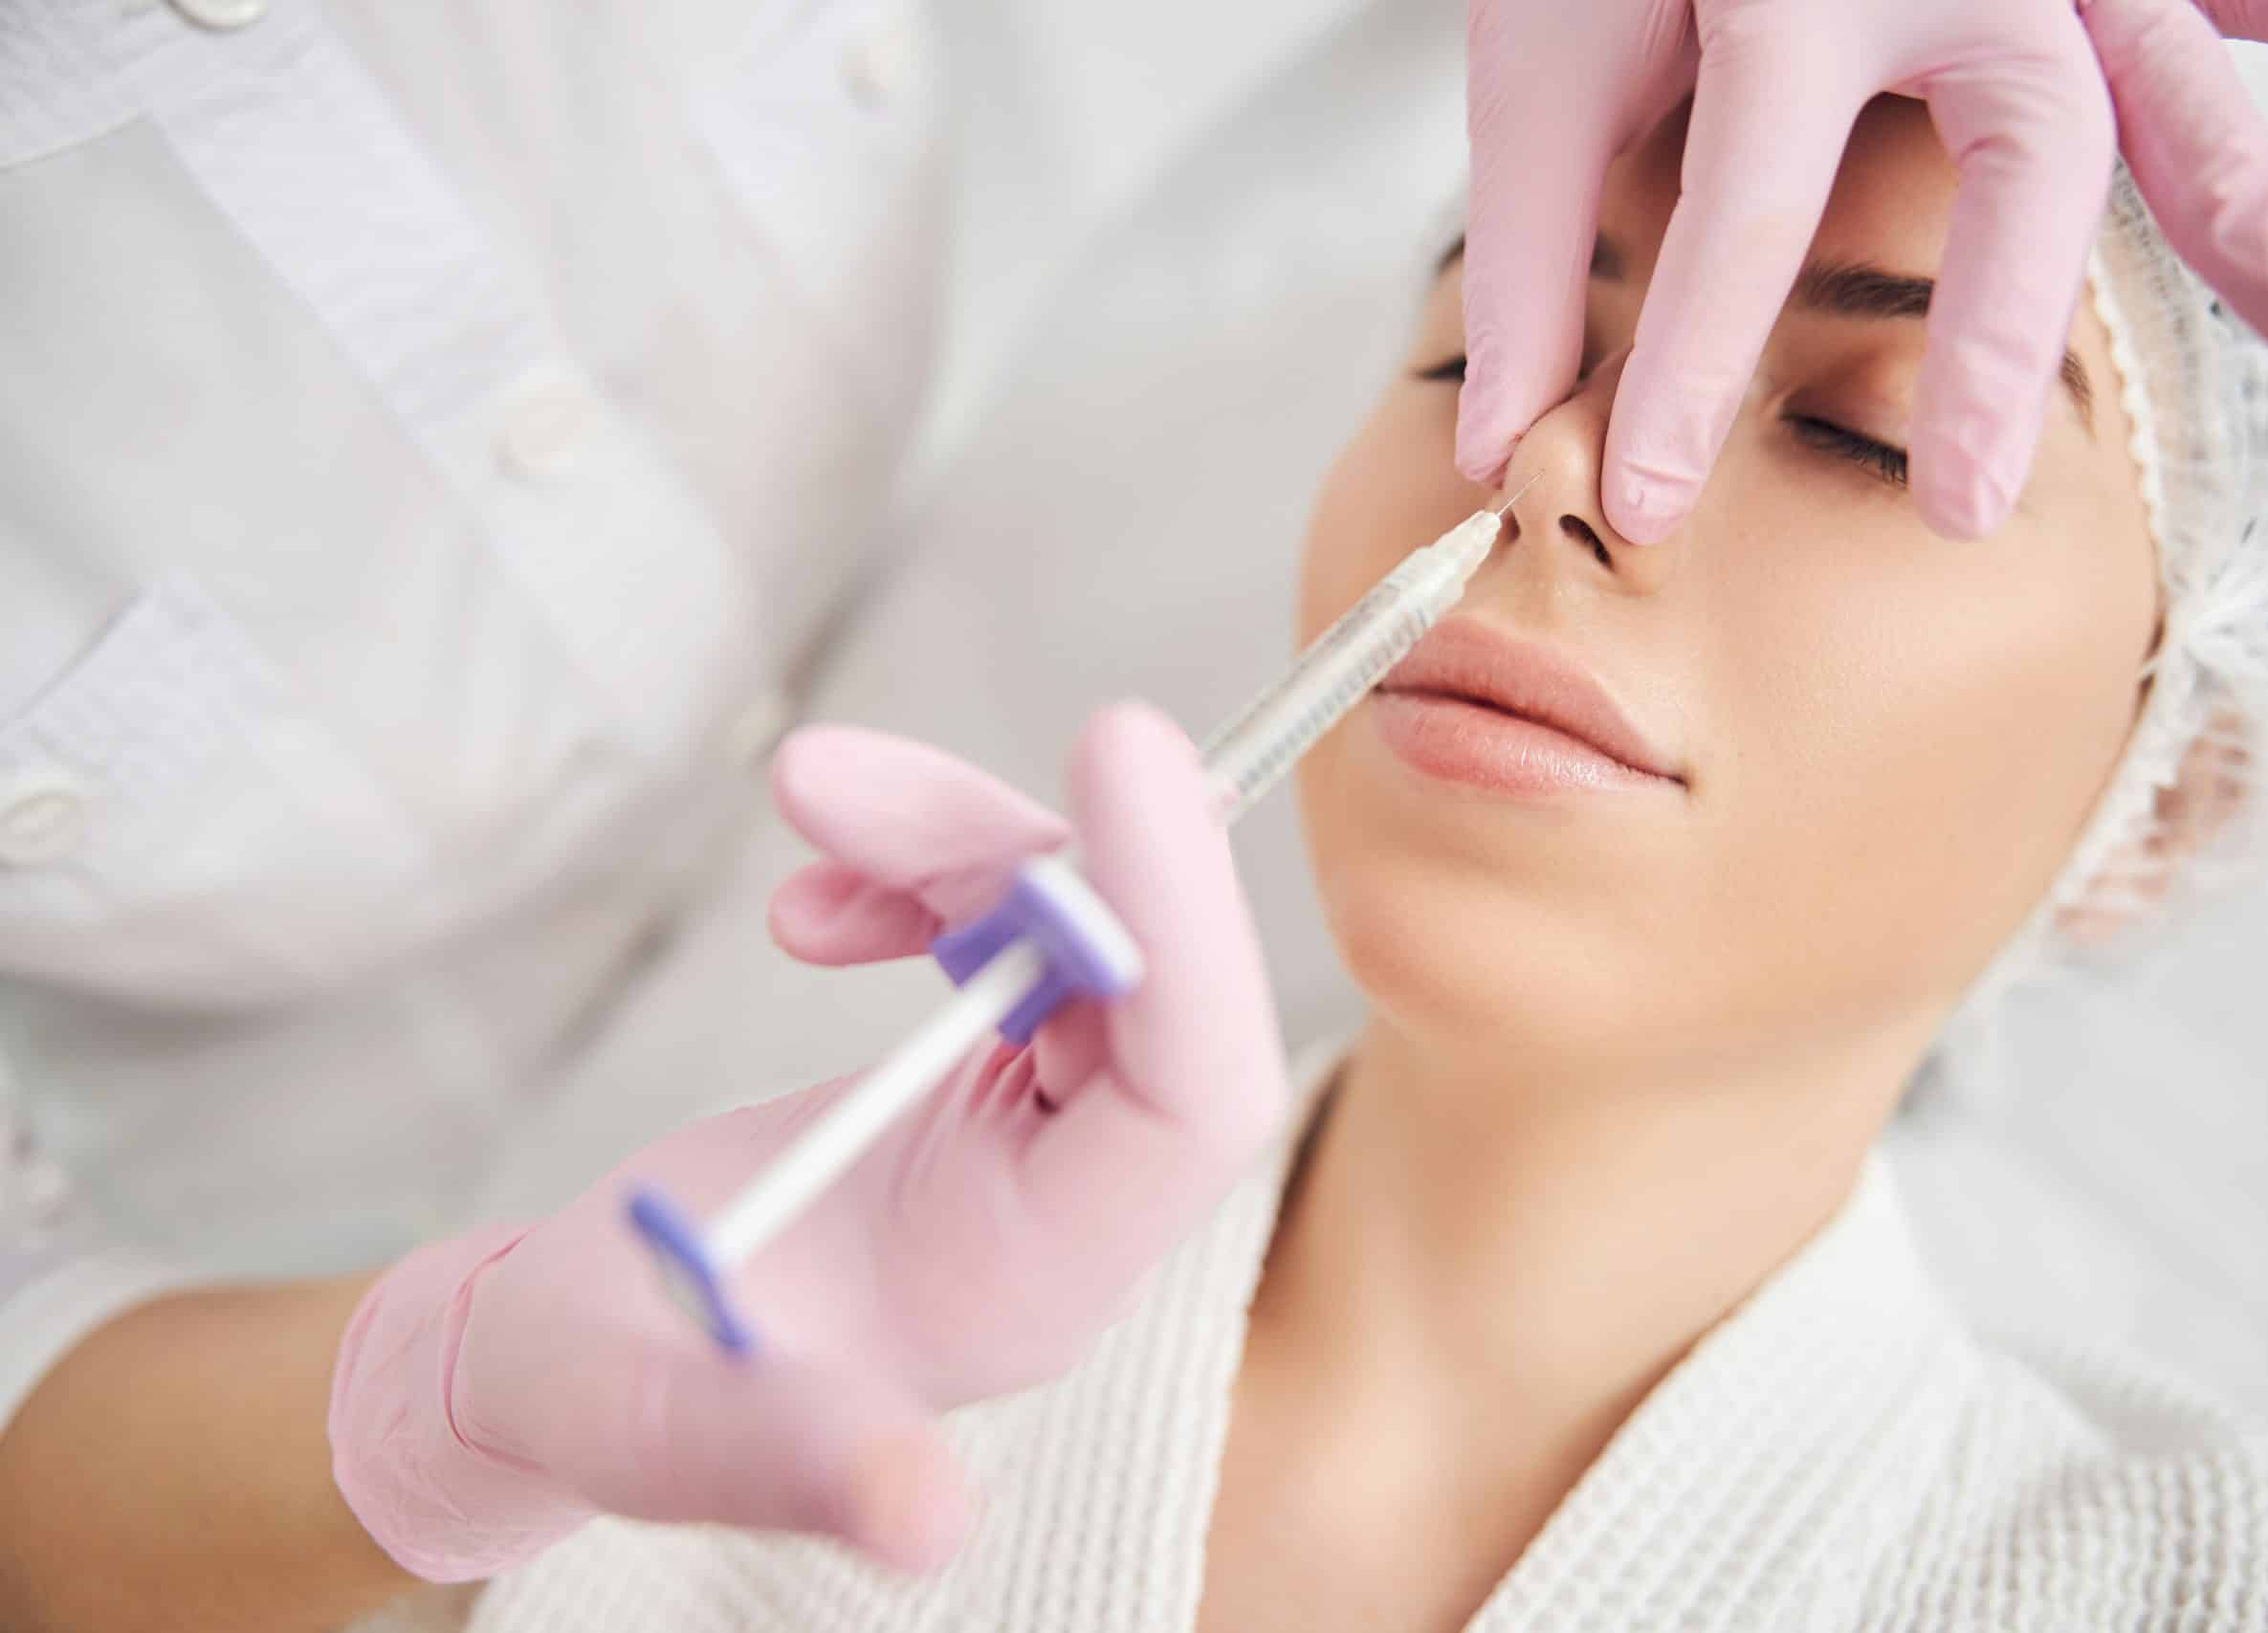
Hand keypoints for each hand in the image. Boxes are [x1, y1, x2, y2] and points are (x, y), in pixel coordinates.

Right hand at [328, 704, 1286, 1580]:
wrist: (565, 1346)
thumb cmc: (605, 1392)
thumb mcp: (662, 1430)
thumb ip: (789, 1461)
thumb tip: (923, 1523)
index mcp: (1030, 1289)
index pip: (1190, 1092)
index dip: (1179, 925)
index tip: (1116, 745)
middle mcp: (1065, 1207)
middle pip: (1139, 980)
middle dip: (1012, 850)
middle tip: (834, 780)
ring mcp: (1035, 1140)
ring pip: (1071, 933)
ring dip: (950, 841)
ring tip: (807, 800)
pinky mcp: (988, 1086)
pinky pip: (1012, 936)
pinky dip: (923, 876)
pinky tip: (817, 898)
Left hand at [1458, 0, 2267, 543]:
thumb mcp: (1549, 45)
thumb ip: (1535, 246)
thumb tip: (1509, 449)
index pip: (1747, 199)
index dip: (1689, 368)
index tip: (1646, 509)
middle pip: (2016, 140)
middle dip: (1994, 335)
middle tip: (1963, 508)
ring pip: (2155, 75)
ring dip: (2242, 204)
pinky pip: (2182, 45)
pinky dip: (2236, 144)